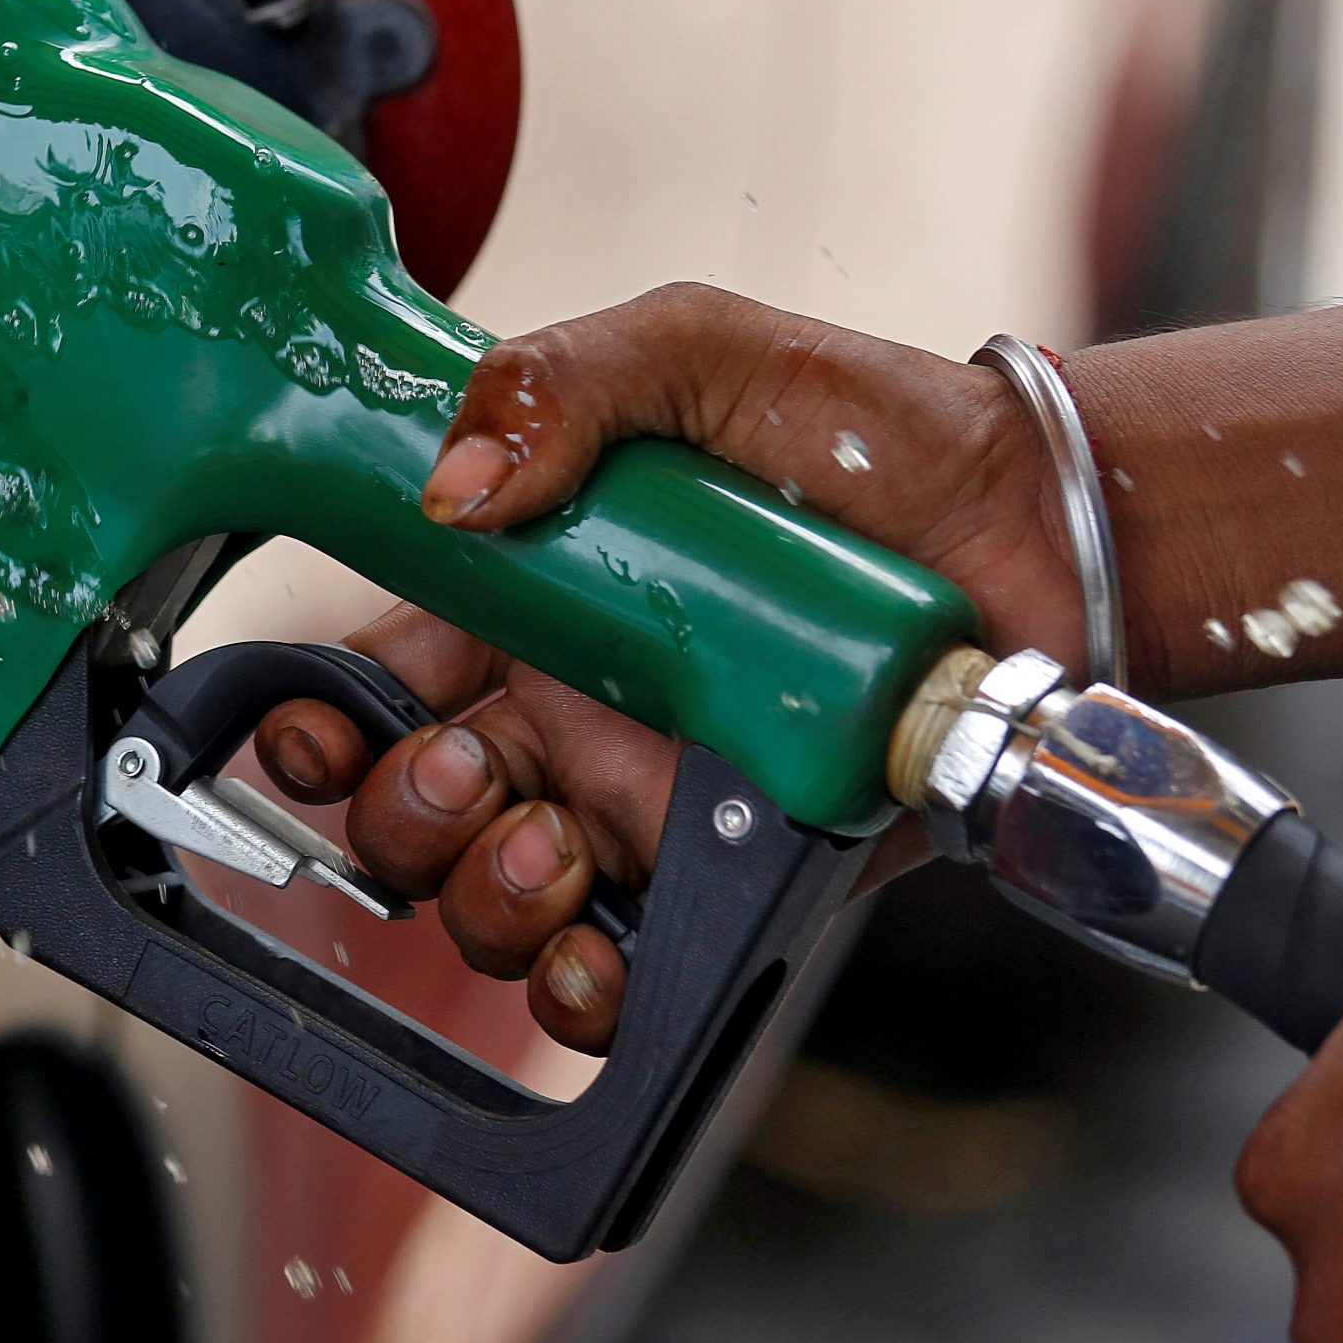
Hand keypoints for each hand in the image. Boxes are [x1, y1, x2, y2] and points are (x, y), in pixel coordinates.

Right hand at [255, 283, 1071, 1049]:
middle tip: (471, 771)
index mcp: (533, 602)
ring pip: (494, 902)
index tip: (314, 732)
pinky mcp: (732, 877)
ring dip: (485, 901)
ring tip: (556, 848)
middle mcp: (569, 714)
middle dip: (402, 818)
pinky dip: (580, 991)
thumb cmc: (862, 428)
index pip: (379, 679)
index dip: (320, 723)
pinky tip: (598, 954)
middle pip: (414, 810)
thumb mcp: (693, 351)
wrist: (1028, 522)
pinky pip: (621, 973)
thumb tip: (452, 495)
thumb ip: (557, 383)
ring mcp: (646, 802)